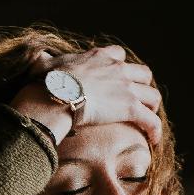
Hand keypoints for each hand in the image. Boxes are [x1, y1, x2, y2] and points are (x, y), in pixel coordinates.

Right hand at [17, 45, 163, 147]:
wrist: (56, 96)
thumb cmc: (48, 83)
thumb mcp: (45, 65)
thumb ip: (44, 60)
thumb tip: (38, 59)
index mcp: (99, 57)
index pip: (119, 54)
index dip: (121, 66)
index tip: (118, 77)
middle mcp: (117, 69)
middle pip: (143, 73)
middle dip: (143, 87)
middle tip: (137, 101)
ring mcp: (126, 88)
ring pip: (153, 96)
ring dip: (152, 108)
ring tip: (146, 121)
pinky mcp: (130, 107)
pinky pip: (151, 120)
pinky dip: (155, 130)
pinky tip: (153, 140)